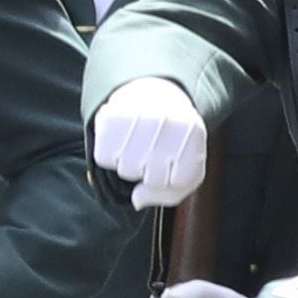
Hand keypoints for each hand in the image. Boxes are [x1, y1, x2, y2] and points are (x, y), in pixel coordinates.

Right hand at [91, 78, 210, 208]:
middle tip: (151, 152)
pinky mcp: (112, 117)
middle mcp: (168, 122)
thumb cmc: (172, 141)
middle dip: (150, 172)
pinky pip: (104, 159)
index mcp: (194, 133)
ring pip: (126, 170)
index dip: (170, 180)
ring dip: (129, 164)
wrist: (151, 97)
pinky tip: (121, 140)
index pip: (178, 181)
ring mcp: (140, 117)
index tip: (171, 162)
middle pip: (150, 178)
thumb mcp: (187, 167)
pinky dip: (109, 156)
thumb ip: (170, 193)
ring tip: (136, 145)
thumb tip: (137, 199)